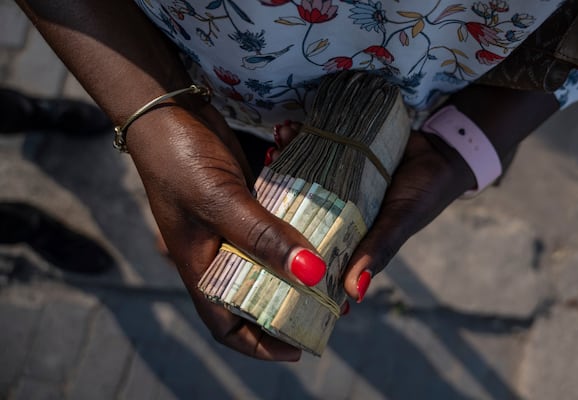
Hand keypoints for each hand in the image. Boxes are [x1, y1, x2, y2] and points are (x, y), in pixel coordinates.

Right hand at [127, 105, 325, 360]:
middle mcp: (218, 251)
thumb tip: (312, 274)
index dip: (259, 345)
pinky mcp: (245, 199)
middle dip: (291, 302)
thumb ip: (263, 236)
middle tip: (329, 305)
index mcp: (200, 266)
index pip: (226, 324)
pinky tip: (323, 214)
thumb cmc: (179, 161)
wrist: (168, 110)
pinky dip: (296, 219)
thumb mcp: (220, 201)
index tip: (298, 348)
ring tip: (336, 265)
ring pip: (271, 256)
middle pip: (256, 293)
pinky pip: (275, 219)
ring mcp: (233, 224)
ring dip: (299, 261)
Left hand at [273, 122, 474, 302]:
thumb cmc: (423, 195)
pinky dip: (304, 136)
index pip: (304, 232)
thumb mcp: (399, 223)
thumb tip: (353, 293)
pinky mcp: (342, 152)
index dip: (281, 227)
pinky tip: (290, 127)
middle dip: (278, 182)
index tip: (261, 217)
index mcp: (342, 228)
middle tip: (266, 165)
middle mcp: (334, 204)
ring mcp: (336, 178)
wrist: (443, 152)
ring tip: (278, 139)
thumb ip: (377, 251)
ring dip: (288, 154)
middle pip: (296, 196)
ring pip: (302, 167)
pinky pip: (318, 144)